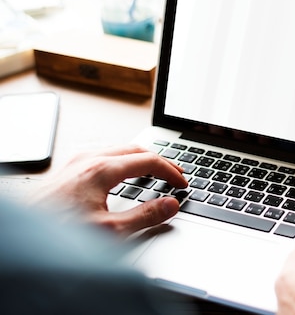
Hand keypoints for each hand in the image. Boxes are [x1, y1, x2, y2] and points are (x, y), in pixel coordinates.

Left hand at [29, 145, 187, 235]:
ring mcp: (76, 162)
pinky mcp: (67, 169)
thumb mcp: (109, 231)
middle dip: (159, 161)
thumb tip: (171, 205)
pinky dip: (123, 161)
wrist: (19, 237)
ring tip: (155, 172)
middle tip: (175, 174)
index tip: (183, 183)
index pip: (149, 160)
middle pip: (135, 149)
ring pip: (119, 149)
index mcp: (101, 169)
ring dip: (141, 159)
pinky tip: (124, 174)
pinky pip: (104, 155)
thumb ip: (145, 216)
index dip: (171, 171)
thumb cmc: (57, 235)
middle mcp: (88, 159)